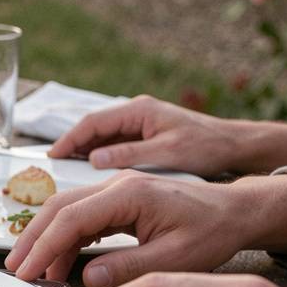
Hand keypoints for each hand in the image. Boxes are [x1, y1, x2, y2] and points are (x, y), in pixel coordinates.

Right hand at [3, 172, 286, 286]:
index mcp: (130, 193)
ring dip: (45, 237)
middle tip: (14, 269)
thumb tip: (85, 279)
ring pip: (66, 208)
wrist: (238, 211)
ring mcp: (117, 189)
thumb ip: (128, 267)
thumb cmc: (214, 232)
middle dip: (32, 238)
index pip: (72, 218)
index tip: (26, 272)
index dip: (44, 246)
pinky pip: (82, 214)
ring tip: (30, 269)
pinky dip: (64, 237)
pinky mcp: (120, 199)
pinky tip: (59, 262)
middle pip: (59, 206)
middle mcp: (118, 184)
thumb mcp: (176, 257)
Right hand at [49, 95, 246, 176]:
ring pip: (101, 137)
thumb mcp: (169, 153)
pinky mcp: (144, 138)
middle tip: (50, 166)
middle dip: (70, 146)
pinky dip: (98, 158)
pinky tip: (90, 175)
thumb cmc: (208, 148)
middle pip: (92, 128)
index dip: (70, 138)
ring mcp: (140, 125)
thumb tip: (94, 159)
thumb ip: (130, 155)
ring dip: (82, 153)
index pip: (93, 122)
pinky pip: (113, 146)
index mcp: (139, 111)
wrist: (236, 147)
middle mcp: (136, 114)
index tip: (52, 155)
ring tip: (64, 173)